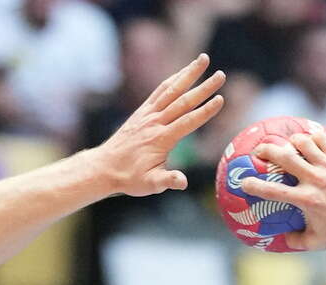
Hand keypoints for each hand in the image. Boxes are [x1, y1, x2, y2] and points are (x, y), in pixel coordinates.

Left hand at [94, 54, 225, 196]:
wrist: (104, 167)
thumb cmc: (129, 178)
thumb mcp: (150, 185)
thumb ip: (168, 181)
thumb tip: (183, 182)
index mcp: (161, 139)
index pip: (187, 122)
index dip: (205, 111)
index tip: (220, 99)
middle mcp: (155, 122)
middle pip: (183, 101)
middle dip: (203, 88)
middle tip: (221, 75)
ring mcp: (148, 114)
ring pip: (171, 90)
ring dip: (188, 74)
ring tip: (204, 58)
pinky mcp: (142, 111)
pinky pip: (159, 91)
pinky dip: (172, 79)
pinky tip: (183, 71)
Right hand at [239, 131, 325, 250]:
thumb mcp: (316, 242)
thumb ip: (294, 241)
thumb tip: (279, 238)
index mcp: (305, 200)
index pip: (271, 191)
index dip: (252, 184)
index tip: (242, 182)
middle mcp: (315, 180)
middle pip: (285, 157)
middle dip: (267, 149)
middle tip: (258, 150)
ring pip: (304, 142)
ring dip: (292, 140)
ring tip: (287, 144)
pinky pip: (323, 140)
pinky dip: (313, 137)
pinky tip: (309, 139)